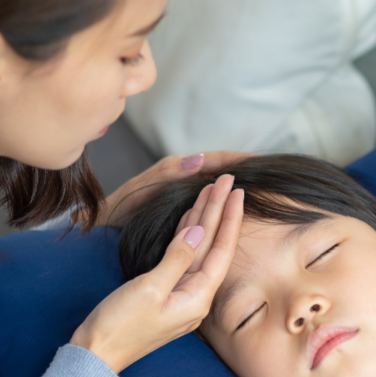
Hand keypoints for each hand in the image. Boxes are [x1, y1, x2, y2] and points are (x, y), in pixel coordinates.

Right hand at [70, 174, 243, 372]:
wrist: (96, 354)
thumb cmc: (120, 327)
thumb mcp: (149, 289)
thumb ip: (177, 259)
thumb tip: (198, 231)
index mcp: (197, 298)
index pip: (220, 249)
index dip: (228, 217)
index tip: (235, 190)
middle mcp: (194, 297)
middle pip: (212, 246)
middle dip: (219, 212)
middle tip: (227, 180)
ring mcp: (180, 296)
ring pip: (197, 250)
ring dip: (204, 220)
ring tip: (211, 191)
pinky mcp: (164, 294)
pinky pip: (181, 258)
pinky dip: (185, 235)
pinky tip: (189, 218)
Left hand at [92, 151, 250, 227]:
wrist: (104, 218)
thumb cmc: (121, 206)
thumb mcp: (145, 189)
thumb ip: (170, 174)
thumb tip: (201, 159)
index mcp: (178, 167)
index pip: (216, 158)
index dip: (239, 159)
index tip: (262, 160)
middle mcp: (183, 172)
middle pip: (220, 165)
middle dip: (244, 165)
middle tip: (271, 167)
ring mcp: (182, 184)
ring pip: (216, 178)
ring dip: (235, 176)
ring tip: (259, 180)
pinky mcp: (180, 197)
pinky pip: (207, 192)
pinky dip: (222, 192)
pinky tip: (233, 200)